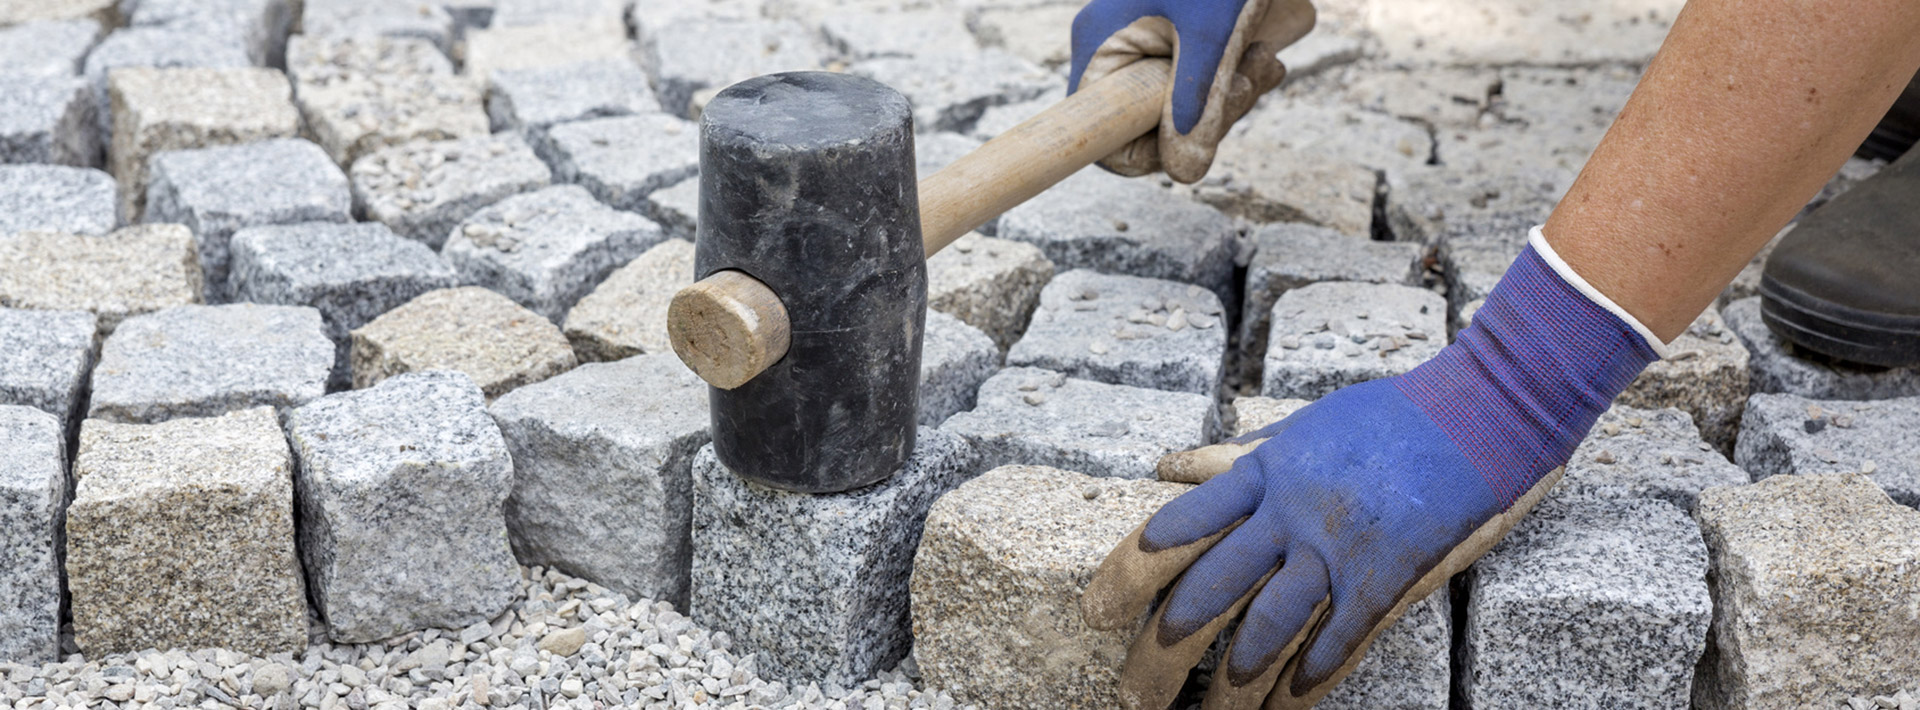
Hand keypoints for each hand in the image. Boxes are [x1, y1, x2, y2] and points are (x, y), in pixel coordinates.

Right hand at [1069, 0, 1315, 182]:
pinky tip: (1262, 52)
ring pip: (1181, 104)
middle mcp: (1111, 46)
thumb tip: (1185, 172)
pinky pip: (1194, 80)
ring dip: (1230, 92)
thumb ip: (1202, 102)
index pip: (1099, 137)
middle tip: (1255, 80)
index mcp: (1101, 44)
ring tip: (1266, 56)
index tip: (1200, 137)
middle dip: (1211, 114)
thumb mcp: (1216, 34)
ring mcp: (1139, 41)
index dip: (1148, 152)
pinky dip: (1231, 75)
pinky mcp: (1168, 36)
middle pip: (1149, 123)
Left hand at [1081, 228, 1665, 708]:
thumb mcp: (1298, 425)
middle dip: (1161, 651)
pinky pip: (1338, 640)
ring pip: (1264, 630)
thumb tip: (1165, 467)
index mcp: (1263, 473)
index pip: (1177, 527)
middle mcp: (1290, 513)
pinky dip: (1307, 681)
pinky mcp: (1390, 575)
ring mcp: (1340, 547)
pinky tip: (1284, 706)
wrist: (1483, 410)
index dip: (1128, 574)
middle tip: (1131, 690)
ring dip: (1227, 686)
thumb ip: (1232, 457)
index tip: (1096, 610)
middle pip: (1207, 592)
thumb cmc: (1389, 415)